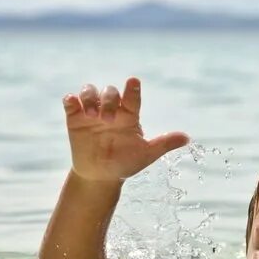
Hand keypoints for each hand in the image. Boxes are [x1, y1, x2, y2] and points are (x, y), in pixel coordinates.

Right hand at [63, 77, 188, 180]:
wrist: (102, 176)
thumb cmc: (126, 162)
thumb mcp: (146, 154)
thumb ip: (164, 143)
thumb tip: (187, 138)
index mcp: (129, 115)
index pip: (132, 98)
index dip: (132, 89)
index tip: (134, 82)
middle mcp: (112, 110)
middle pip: (110, 93)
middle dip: (109, 102)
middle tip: (108, 120)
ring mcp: (93, 113)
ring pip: (90, 92)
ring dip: (90, 98)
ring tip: (92, 115)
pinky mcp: (75, 118)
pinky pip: (71, 103)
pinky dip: (71, 100)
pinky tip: (72, 102)